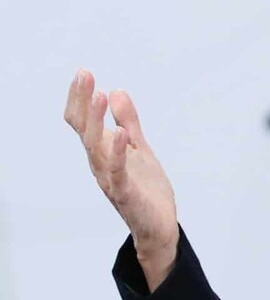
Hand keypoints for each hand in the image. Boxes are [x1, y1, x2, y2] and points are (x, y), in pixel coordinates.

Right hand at [63, 69, 178, 290]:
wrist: (159, 226)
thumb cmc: (146, 189)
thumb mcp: (140, 148)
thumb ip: (128, 121)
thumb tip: (116, 91)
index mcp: (102, 152)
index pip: (83, 122)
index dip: (80, 98)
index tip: (83, 72)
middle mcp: (100, 164)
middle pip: (84, 130)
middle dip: (83, 102)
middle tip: (85, 75)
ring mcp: (111, 179)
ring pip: (96, 148)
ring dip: (95, 121)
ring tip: (98, 95)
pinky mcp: (127, 193)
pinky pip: (119, 171)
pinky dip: (119, 152)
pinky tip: (123, 134)